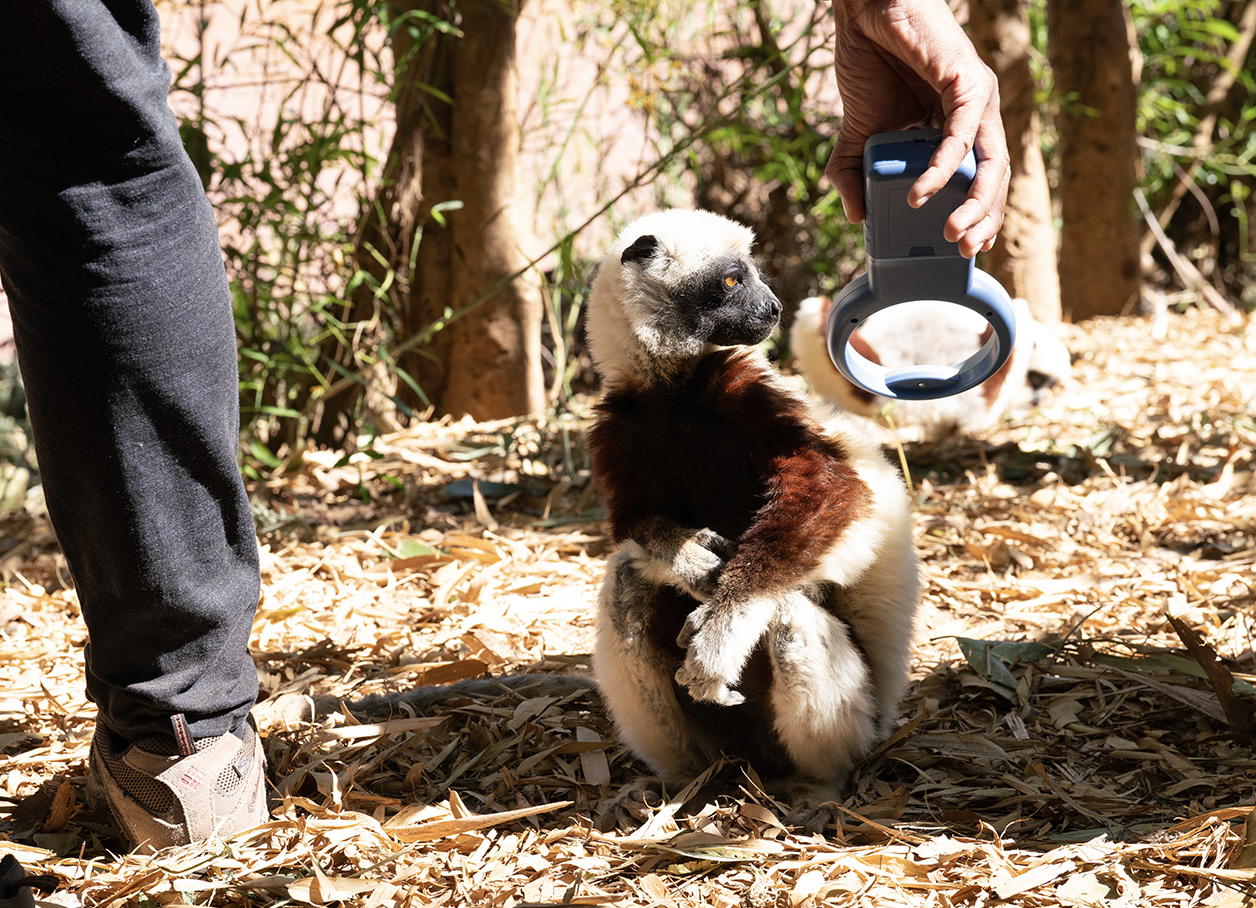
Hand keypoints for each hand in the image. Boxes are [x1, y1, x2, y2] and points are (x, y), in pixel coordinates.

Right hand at [825, 0, 1009, 256]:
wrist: (863, 11)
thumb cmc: (868, 60)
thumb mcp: (857, 132)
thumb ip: (853, 174)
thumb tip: (856, 217)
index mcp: (957, 127)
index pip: (981, 180)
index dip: (980, 215)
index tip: (965, 247)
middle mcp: (975, 115)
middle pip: (995, 177)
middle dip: (985, 219)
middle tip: (964, 250)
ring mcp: (975, 98)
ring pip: (991, 161)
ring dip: (977, 203)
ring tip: (954, 233)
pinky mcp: (965, 81)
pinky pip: (961, 134)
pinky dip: (943, 168)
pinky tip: (923, 193)